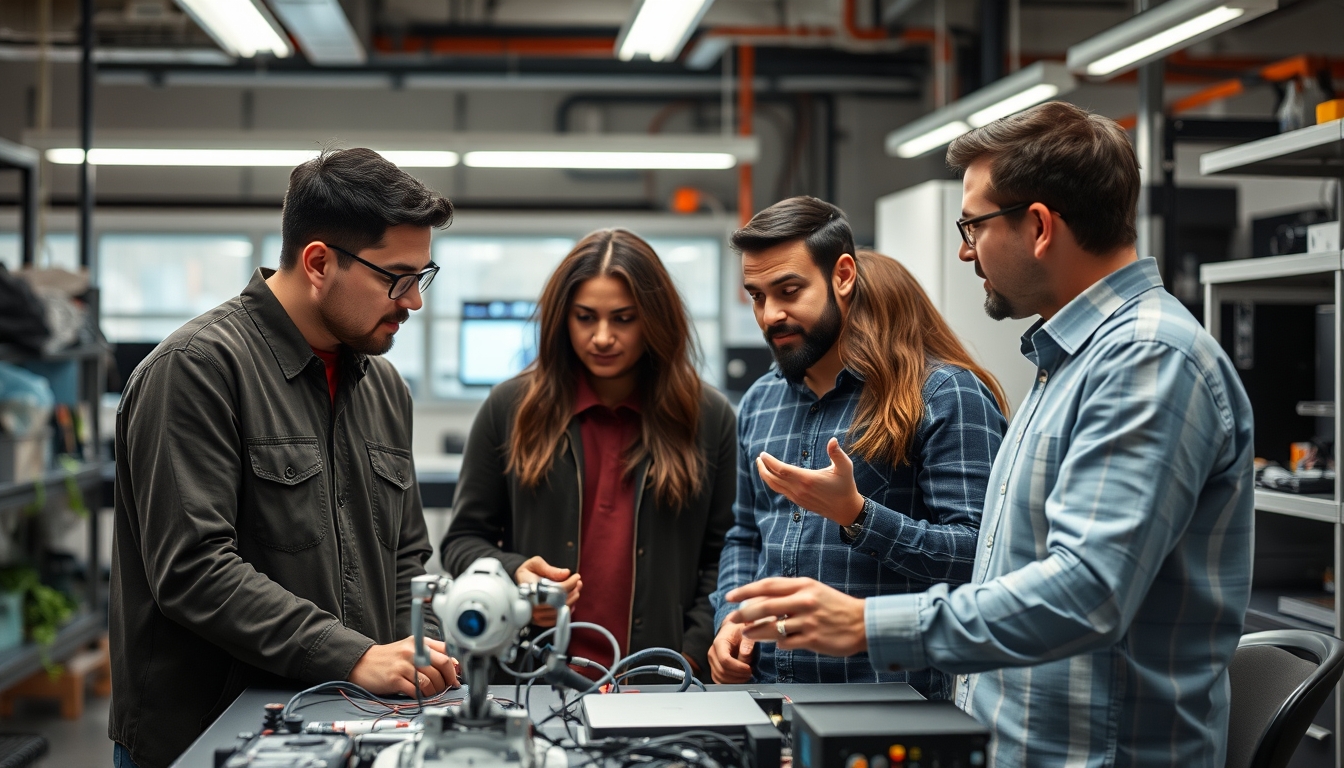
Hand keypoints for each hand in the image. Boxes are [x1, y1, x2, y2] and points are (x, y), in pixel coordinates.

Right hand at [349, 636, 459, 697]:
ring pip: (431, 680)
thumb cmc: (389, 658)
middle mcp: (413, 651)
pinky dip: (422, 696)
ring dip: (436, 691)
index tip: (456, 676)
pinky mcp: (395, 679)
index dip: (455, 666)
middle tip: (449, 687)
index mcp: (419, 642)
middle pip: (442, 664)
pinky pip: (416, 690)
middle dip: (449, 679)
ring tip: (433, 694)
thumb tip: (452, 666)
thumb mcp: (409, 649)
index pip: (446, 651)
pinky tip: (421, 697)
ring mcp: (404, 665)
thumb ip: (429, 654)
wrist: (363, 663)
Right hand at [514, 556, 581, 626]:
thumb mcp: (535, 564)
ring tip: (576, 589)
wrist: (517, 584)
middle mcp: (532, 606)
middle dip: (573, 591)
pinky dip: (565, 612)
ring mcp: (535, 616)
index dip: (569, 583)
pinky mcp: (539, 621)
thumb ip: (549, 568)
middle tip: (578, 583)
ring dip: (572, 600)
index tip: (576, 576)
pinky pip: (556, 619)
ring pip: (560, 611)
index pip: (555, 590)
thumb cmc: (527, 573)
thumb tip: (566, 573)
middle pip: (559, 602)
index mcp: (530, 590)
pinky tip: (570, 602)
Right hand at [707, 619, 755, 683]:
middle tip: (750, 673)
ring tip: (746, 675)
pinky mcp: (714, 668)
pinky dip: (730, 682)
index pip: (725, 660)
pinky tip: (740, 678)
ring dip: (735, 680)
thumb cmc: (739, 631)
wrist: (732, 630)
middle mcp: (712, 653)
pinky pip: (719, 680)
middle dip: (738, 675)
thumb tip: (745, 655)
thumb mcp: (746, 632)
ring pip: (720, 677)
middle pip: (722, 671)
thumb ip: (747, 643)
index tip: (749, 668)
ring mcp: (712, 662)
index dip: (738, 667)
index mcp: (719, 643)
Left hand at [726, 578, 867, 656]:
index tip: (731, 596)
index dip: (746, 591)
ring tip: (747, 634)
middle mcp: (804, 601)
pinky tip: (778, 642)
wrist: (863, 623)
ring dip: (756, 632)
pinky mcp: (812, 639)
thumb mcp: (814, 591)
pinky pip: (785, 643)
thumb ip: (790, 593)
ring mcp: (807, 621)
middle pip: (764, 607)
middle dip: (744, 614)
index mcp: (803, 585)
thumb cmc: (836, 607)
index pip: (767, 586)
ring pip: (772, 627)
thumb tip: (761, 599)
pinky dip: (778, 643)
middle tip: (733, 619)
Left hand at [756, 438, 864, 525]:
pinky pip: (781, 491)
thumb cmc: (845, 486)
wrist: (845, 510)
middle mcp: (799, 489)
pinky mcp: (798, 502)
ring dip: (766, 476)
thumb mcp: (845, 467)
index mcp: (807, 479)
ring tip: (761, 466)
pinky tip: (773, 476)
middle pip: (773, 478)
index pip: (781, 469)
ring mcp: (797, 497)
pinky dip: (773, 483)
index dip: (770, 462)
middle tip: (759, 458)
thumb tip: (832, 440)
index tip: (763, 454)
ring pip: (775, 486)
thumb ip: (837, 453)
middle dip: (763, 468)